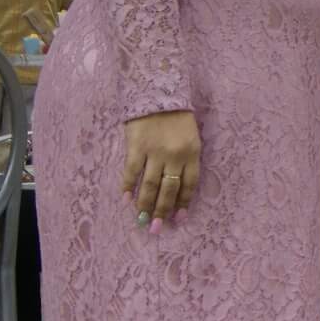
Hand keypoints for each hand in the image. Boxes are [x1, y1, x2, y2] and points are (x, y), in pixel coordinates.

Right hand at [121, 110, 199, 224]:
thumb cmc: (176, 116)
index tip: (178, 218)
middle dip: (163, 211)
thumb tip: (177, 186)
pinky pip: (131, 172)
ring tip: (141, 220)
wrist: (158, 92)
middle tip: (157, 228)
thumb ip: (186, 158)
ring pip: (150, 185)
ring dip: (145, 205)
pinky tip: (126, 199)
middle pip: (169, 189)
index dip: (183, 203)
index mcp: (192, 153)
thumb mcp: (191, 136)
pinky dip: (128, 187)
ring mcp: (155, 152)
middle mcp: (175, 155)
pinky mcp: (136, 147)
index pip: (189, 184)